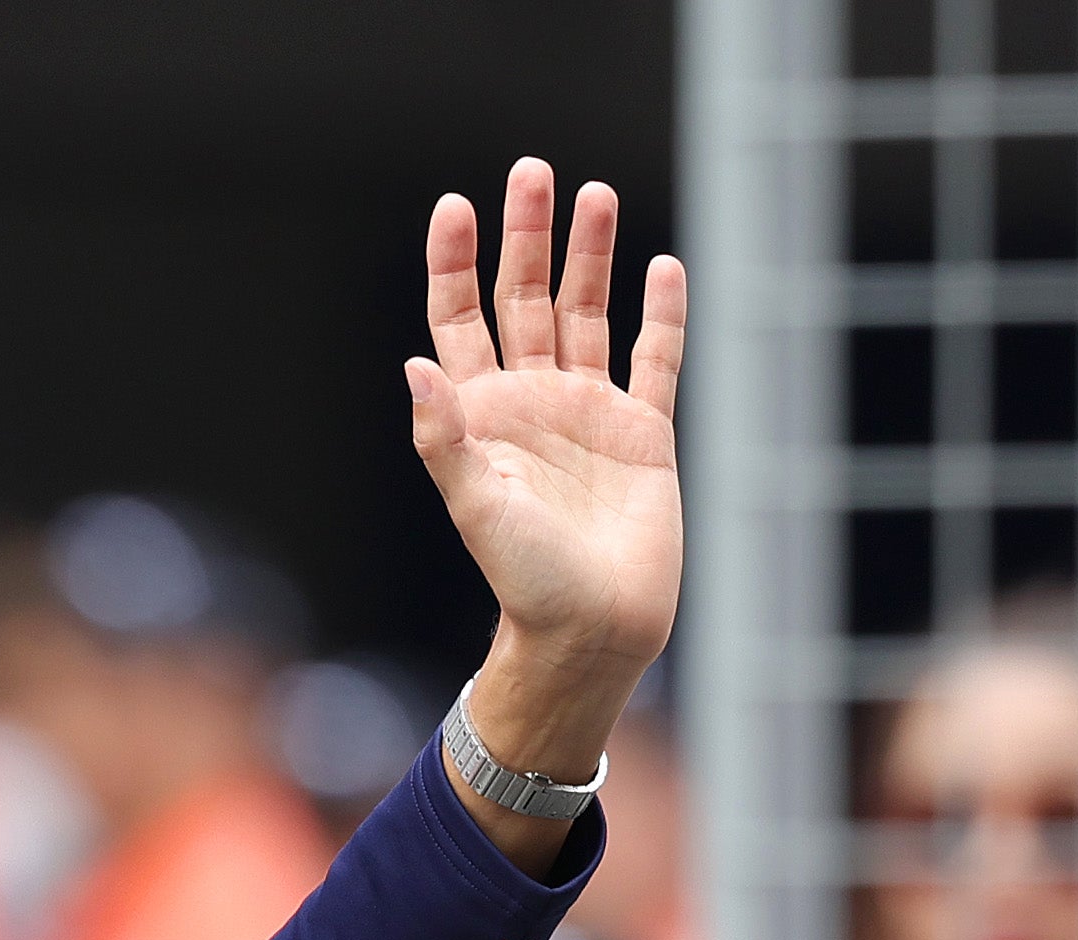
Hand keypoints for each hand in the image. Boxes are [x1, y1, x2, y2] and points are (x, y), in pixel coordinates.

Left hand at [409, 160, 685, 849]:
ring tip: (594, 194)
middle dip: (526, 238)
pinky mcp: (644, 433)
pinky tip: (663, 266)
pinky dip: (662, 313)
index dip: (454, 266)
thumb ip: (444, 439)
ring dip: (590, 256)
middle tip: (532, 170)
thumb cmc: (524, 582)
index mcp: (482, 417)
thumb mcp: (475, 507)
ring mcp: (588, 414)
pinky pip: (656, 359)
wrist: (592, 631)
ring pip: (588, 314)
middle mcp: (532, 404)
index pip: (460, 323)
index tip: (454, 207)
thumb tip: (413, 366)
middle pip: (524, 300)